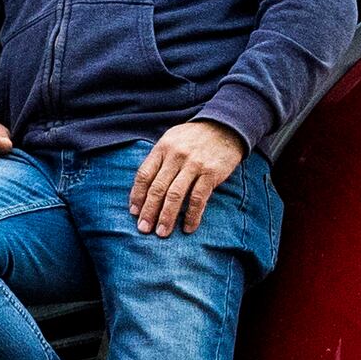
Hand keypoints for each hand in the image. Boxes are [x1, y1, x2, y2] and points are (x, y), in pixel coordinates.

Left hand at [128, 119, 248, 234]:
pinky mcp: (211, 173)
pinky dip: (192, 215)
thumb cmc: (194, 137)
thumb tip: (144, 189)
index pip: (144, 174)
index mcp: (163, 148)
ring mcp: (194, 164)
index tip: (134, 212)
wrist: (226, 126)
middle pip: (158, 188)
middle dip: (149, 211)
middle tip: (144, 229)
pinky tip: (188, 228)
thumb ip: (159, 160)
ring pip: (175, 195)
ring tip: (162, 233)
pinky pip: (198, 198)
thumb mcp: (172, 140)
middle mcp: (176, 156)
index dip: (137, 195)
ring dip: (167, 216)